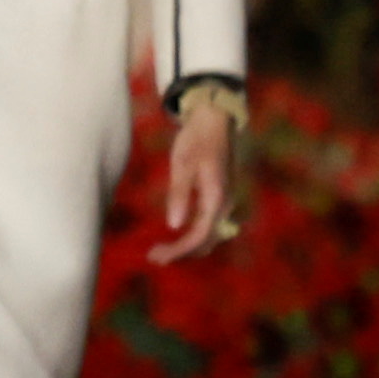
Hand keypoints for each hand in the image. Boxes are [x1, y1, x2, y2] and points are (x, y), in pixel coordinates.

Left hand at [154, 90, 241, 264]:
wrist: (215, 120)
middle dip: (180, 253)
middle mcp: (225, 205)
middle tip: (153, 257)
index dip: (178, 250)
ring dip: (187, 246)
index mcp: (216, 198)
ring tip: (162, 250)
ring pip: (208, 235)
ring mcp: (225, 202)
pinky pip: (209, 226)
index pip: (198, 236)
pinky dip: (193, 236)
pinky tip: (177, 234)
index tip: (156, 256)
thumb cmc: (196, 139)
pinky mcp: (220, 198)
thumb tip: (174, 225)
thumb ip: (179, 195)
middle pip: (205, 241)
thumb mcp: (182, 165)